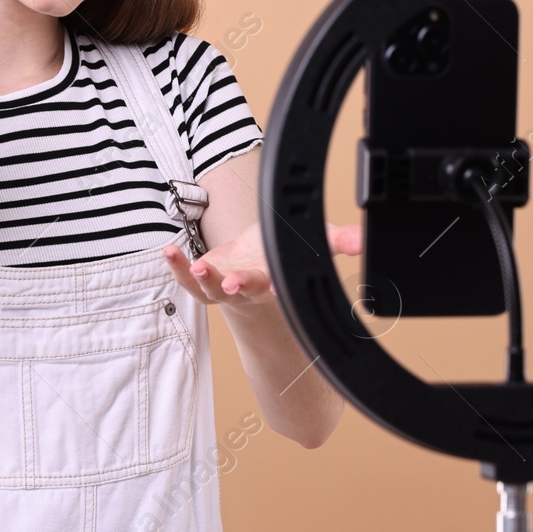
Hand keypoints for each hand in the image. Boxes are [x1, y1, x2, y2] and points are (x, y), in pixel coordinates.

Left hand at [162, 221, 361, 313]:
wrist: (255, 261)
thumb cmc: (280, 253)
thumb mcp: (312, 242)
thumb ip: (335, 240)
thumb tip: (362, 241)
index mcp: (275, 281)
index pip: (275, 286)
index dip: (271, 287)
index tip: (270, 286)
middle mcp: (248, 288)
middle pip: (242, 291)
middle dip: (237, 287)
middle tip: (231, 283)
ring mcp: (223, 286)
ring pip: (210, 290)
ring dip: (201, 279)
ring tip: (196, 265)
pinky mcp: (204, 279)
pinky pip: (188, 278)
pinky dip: (178, 267)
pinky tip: (169, 252)